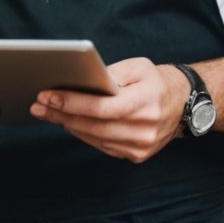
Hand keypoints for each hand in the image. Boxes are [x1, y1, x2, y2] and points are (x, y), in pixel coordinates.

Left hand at [30, 58, 187, 161]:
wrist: (185, 104)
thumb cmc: (156, 80)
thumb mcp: (137, 66)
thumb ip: (110, 74)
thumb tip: (80, 82)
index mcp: (145, 102)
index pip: (100, 107)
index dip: (70, 103)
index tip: (45, 95)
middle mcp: (145, 128)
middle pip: (93, 126)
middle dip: (61, 115)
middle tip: (37, 106)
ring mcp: (142, 146)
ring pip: (96, 138)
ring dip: (68, 125)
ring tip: (47, 113)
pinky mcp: (138, 155)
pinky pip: (104, 146)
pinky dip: (84, 134)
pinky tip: (69, 123)